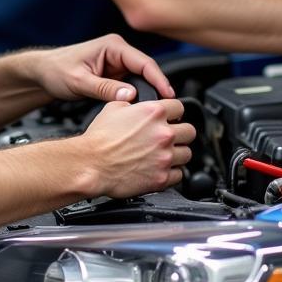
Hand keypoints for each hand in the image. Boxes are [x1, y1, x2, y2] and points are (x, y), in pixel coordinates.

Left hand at [30, 33, 174, 102]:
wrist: (42, 72)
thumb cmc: (56, 70)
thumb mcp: (79, 81)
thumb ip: (104, 88)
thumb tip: (130, 96)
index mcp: (113, 46)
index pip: (144, 62)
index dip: (159, 79)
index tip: (168, 96)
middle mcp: (118, 52)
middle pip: (147, 71)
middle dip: (157, 89)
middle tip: (165, 110)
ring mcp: (118, 64)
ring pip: (141, 81)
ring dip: (148, 95)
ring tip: (156, 113)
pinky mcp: (115, 76)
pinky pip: (132, 86)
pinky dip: (137, 98)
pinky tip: (141, 112)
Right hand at [80, 99, 194, 197]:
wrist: (91, 164)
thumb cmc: (99, 138)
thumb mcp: (113, 107)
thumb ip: (133, 103)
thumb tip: (138, 104)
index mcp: (154, 113)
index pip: (180, 107)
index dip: (174, 112)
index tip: (171, 118)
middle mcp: (163, 134)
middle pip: (190, 131)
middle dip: (180, 133)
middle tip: (169, 137)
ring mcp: (165, 157)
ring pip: (187, 154)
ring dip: (177, 154)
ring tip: (164, 154)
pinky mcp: (162, 178)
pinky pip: (179, 175)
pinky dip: (172, 173)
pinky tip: (160, 169)